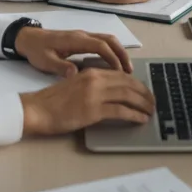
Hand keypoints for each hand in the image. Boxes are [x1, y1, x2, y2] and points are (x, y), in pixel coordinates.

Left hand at [14, 27, 131, 76]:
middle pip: (109, 40)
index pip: (100, 46)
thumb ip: (60, 67)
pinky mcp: (81, 40)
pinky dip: (112, 51)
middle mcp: (82, 35)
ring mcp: (83, 36)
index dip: (112, 58)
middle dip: (122, 54)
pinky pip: (102, 42)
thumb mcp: (45, 61)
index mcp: (75, 40)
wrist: (28, 39)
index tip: (120, 72)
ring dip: (119, 52)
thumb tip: (75, 74)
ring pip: (107, 39)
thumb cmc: (37, 50)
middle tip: (130, 71)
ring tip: (126, 70)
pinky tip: (113, 65)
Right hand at [20, 68, 153, 135]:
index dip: (136, 83)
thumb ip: (94, 85)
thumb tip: (113, 92)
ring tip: (150, 111)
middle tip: (153, 101)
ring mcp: (95, 94)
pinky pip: (120, 111)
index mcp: (91, 71)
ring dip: (142, 103)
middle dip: (144, 92)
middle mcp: (95, 79)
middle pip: (128, 83)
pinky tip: (140, 119)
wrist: (38, 109)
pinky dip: (133, 115)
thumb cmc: (54, 101)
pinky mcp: (93, 110)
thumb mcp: (76, 85)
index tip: (144, 91)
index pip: (121, 74)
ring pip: (127, 95)